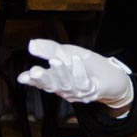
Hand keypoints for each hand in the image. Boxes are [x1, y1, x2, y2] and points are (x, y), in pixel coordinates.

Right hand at [17, 39, 133, 109]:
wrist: (113, 78)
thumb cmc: (88, 66)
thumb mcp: (67, 52)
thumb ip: (50, 49)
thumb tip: (31, 44)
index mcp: (57, 81)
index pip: (42, 82)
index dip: (32, 80)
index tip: (23, 77)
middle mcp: (66, 89)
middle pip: (52, 85)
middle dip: (43, 79)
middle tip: (34, 71)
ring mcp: (79, 91)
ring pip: (67, 85)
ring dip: (60, 73)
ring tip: (55, 61)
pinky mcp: (93, 89)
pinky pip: (84, 83)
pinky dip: (79, 71)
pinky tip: (76, 60)